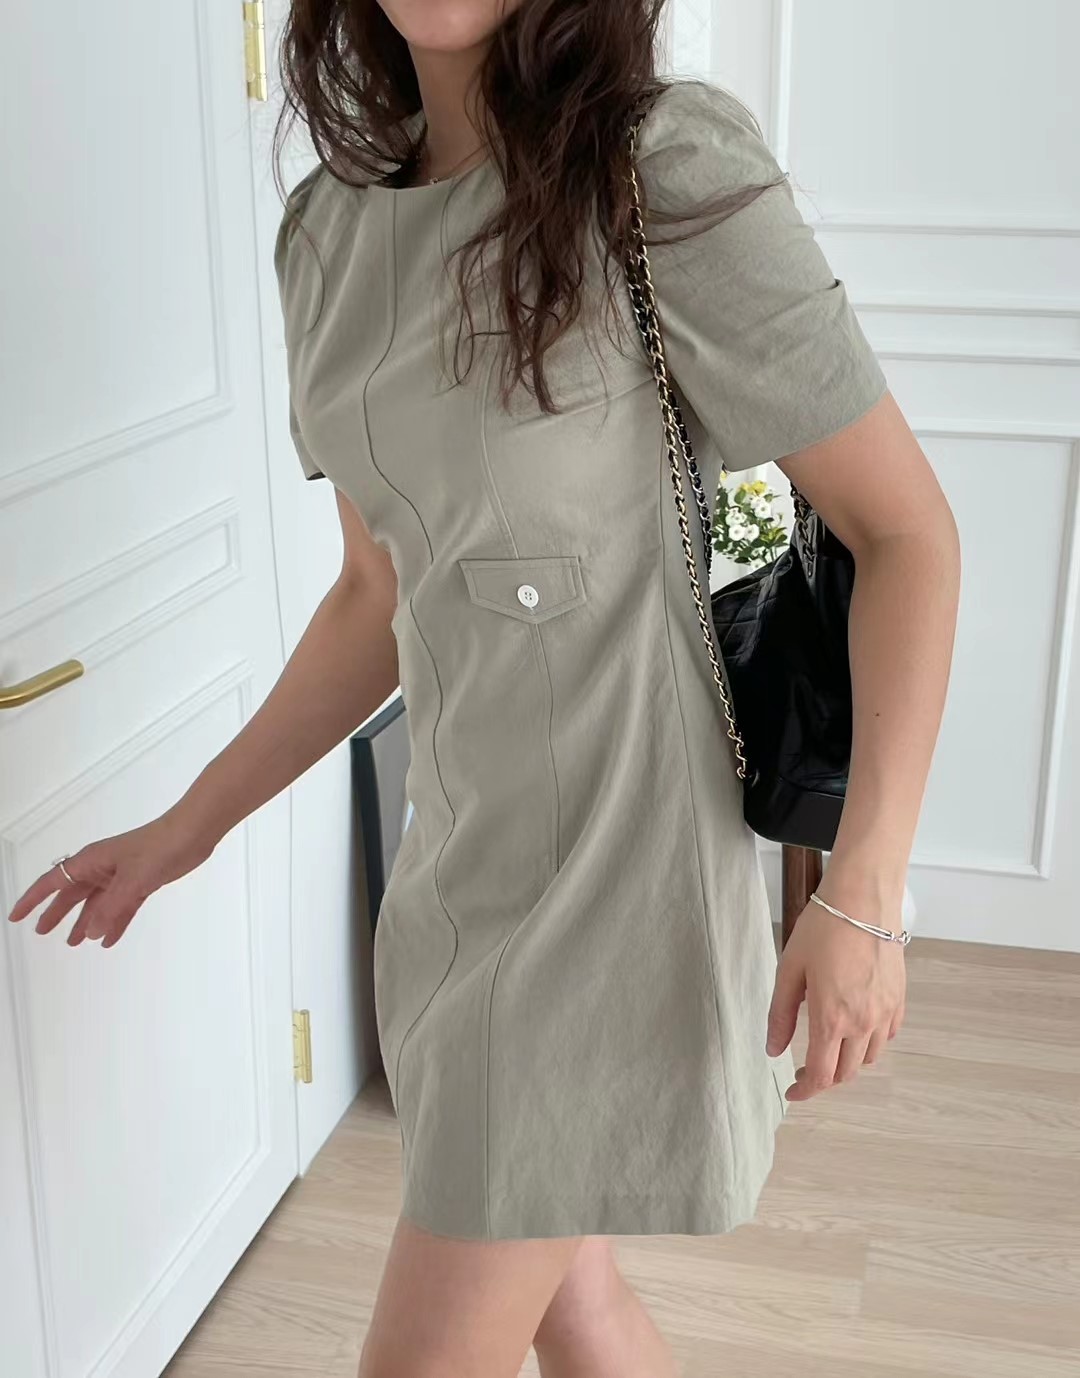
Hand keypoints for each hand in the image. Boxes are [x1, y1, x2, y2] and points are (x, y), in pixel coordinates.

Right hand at [5, 810, 215, 948]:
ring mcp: (122, 875)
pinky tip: (109, 939)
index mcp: (92, 860)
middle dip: (57, 913)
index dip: (33, 899)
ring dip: (87, 922)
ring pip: (97, 903)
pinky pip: (121, 907)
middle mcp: (103, 868)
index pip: (53, 881)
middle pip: (73, 894)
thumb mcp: (132, 880)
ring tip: (76, 942)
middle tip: (42, 931)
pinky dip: (114, 922)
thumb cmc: (160, 846)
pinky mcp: (141, 882)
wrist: (193, 834)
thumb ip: (111, 908)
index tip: (17, 916)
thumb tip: (92, 932)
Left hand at [765, 891, 906, 1101]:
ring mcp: (885, 1013)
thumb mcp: (789, 970)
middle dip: (823, 1079)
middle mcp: (863, 1023)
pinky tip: (855, 1027)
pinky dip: (870, 1042)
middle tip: (804, 1070)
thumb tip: (773, 1050)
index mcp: (831, 1019)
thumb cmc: (822, 928)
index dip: (805, 1091)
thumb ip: (781, 1014)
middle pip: (846, 1073)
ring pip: (868, 1058)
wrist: (863, 899)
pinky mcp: (899, 999)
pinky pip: (887, 1036)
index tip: (793, 1092)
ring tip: (829, 1047)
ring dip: (847, 1062)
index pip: (821, 1076)